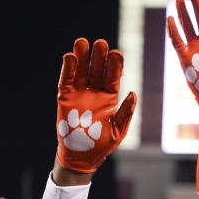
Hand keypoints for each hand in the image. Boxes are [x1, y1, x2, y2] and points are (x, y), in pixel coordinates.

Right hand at [56, 38, 136, 173]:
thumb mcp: (119, 130)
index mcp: (110, 98)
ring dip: (82, 57)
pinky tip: (70, 57)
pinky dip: (68, 69)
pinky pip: (66, 81)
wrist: (82, 156)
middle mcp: (95, 92)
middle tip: (100, 43)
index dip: (115, 66)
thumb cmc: (102, 144)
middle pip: (97, 70)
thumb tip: (133, 94)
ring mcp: (79, 94)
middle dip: (99, 57)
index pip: (113, 78)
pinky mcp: (65, 97)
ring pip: (81, 71)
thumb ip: (126, 112)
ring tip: (82, 42)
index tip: (117, 53)